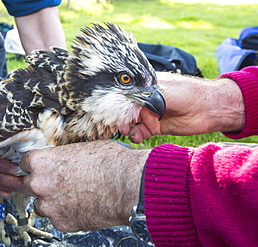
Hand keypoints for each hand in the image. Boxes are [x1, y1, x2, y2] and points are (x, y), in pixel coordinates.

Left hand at [20, 140, 149, 231]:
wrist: (128, 185)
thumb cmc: (110, 163)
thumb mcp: (80, 148)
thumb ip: (61, 157)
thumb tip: (59, 160)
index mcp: (41, 161)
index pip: (24, 163)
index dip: (35, 165)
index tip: (41, 168)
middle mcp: (40, 184)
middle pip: (28, 185)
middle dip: (39, 183)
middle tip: (56, 182)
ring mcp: (50, 206)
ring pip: (41, 204)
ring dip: (52, 201)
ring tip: (73, 195)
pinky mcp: (62, 223)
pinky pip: (57, 218)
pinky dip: (66, 214)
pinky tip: (81, 205)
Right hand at [121, 72, 244, 142]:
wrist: (210, 109)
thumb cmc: (189, 93)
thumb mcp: (164, 91)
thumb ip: (145, 97)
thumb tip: (126, 102)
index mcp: (148, 87)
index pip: (128, 94)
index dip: (119, 101)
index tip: (111, 109)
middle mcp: (147, 100)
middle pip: (127, 109)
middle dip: (119, 116)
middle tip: (116, 123)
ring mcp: (151, 113)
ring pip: (131, 121)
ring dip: (126, 126)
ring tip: (125, 130)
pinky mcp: (156, 127)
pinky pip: (141, 132)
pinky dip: (136, 135)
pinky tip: (135, 137)